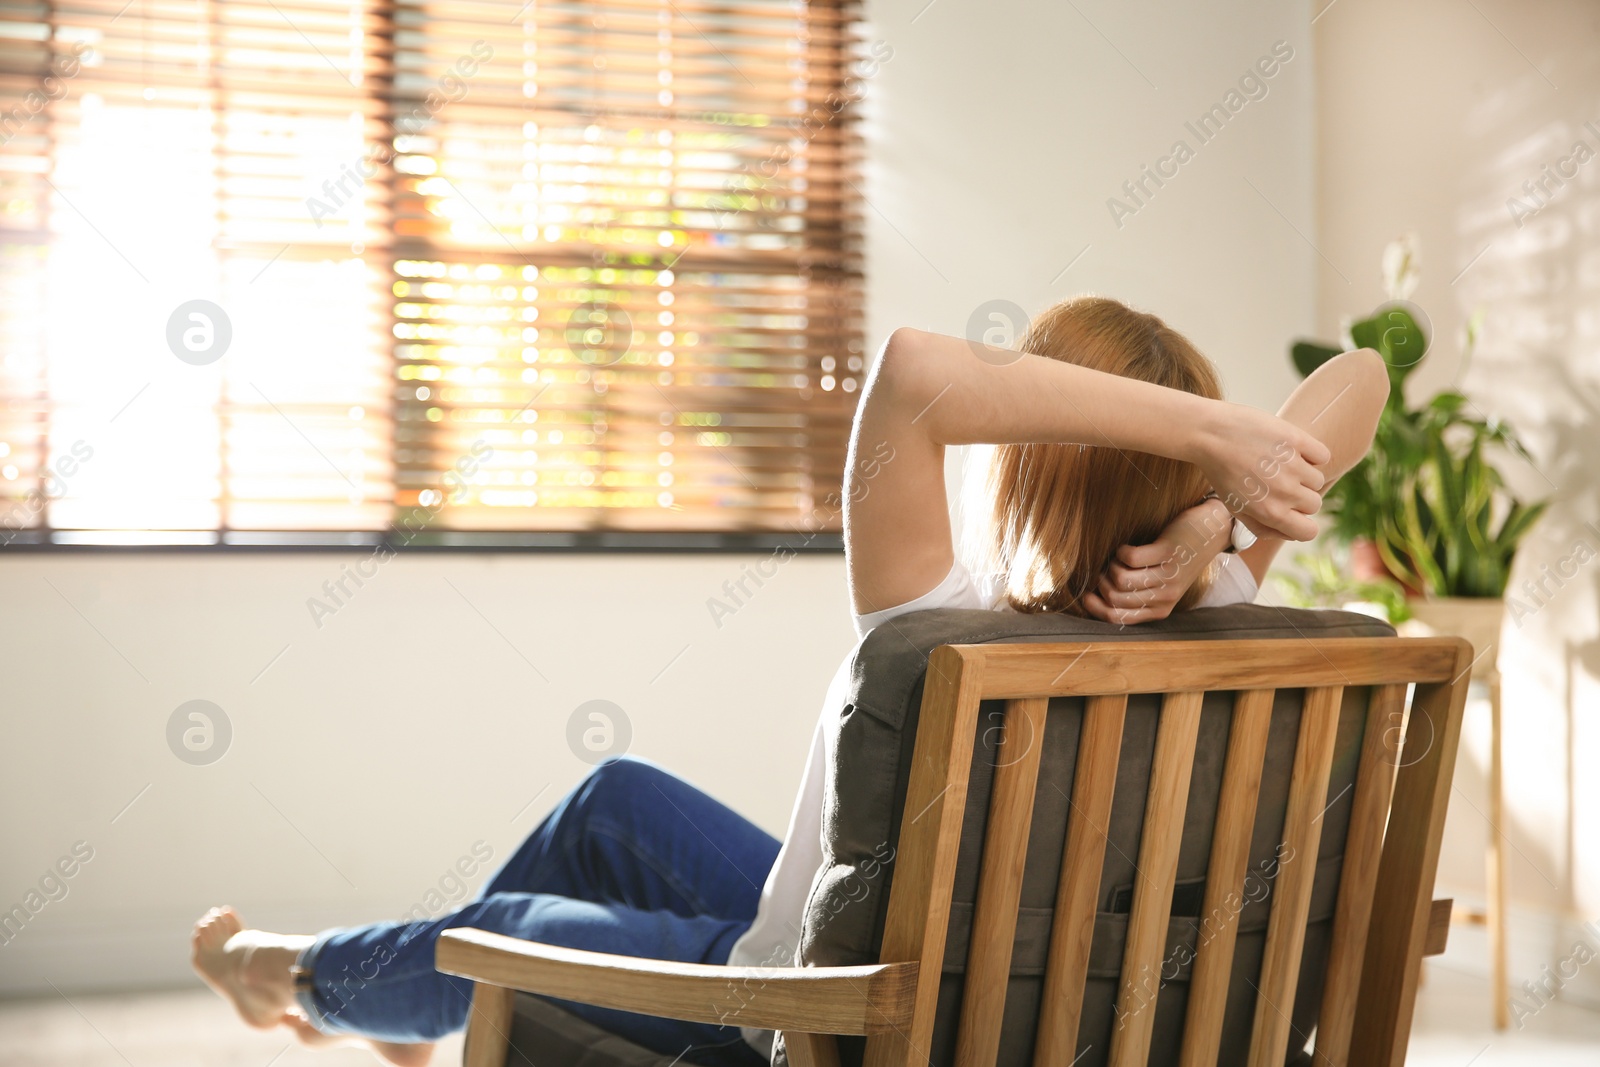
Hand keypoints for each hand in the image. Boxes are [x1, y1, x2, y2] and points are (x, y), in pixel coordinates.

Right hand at [1084, 498, 1230, 623]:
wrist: (1211, 531)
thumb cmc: (1180, 557)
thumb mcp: (1162, 584)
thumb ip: (1138, 594)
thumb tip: (1100, 597)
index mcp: (1160, 609)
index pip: (1119, 618)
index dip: (1096, 608)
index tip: (1086, 595)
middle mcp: (1165, 597)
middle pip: (1115, 598)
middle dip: (1102, 582)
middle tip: (1108, 569)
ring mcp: (1168, 576)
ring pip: (1120, 580)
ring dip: (1112, 566)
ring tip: (1120, 558)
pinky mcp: (1167, 554)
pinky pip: (1129, 558)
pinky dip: (1122, 550)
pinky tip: (1128, 547)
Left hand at [1192, 402, 1329, 540]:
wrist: (1209, 434)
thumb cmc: (1221, 472)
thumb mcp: (1235, 507)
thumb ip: (1262, 527)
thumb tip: (1290, 534)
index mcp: (1270, 513)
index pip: (1309, 532)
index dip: (1302, 522)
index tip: (1292, 510)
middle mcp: (1285, 492)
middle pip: (1314, 504)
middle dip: (1300, 496)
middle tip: (1278, 481)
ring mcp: (1292, 465)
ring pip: (1318, 479)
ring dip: (1303, 473)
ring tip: (1279, 463)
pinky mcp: (1296, 440)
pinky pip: (1322, 455)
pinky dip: (1311, 453)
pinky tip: (1290, 449)